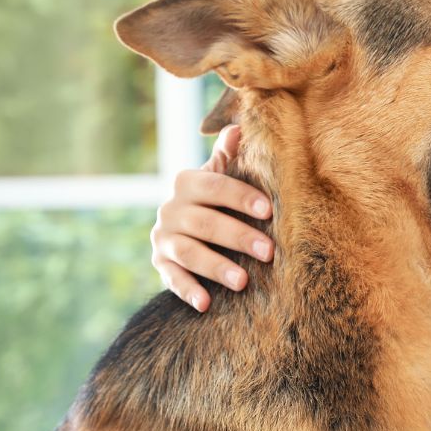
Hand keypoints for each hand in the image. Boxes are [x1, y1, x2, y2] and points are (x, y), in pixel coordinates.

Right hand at [150, 125, 274, 311]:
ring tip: (243, 282)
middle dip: (238, 237)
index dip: (241, 197)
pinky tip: (206, 304)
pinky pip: (171, 278)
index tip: (269, 210)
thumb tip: (239, 126)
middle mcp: (171, 209)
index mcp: (188, 183)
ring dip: (216, 267)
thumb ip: (229, 156)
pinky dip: (187, 290)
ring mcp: (163, 238)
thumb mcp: (220, 176)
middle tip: (270, 252)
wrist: (183, 227)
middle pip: (205, 223)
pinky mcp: (160, 264)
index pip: (215, 186)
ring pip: (189, 252)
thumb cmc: (216, 200)